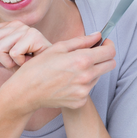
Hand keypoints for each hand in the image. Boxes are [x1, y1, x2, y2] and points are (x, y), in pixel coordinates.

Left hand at [0, 20, 51, 70]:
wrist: (49, 73)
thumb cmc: (27, 66)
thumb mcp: (4, 61)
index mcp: (6, 28)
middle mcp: (15, 25)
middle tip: (8, 64)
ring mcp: (25, 29)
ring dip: (7, 63)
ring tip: (20, 63)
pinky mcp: (34, 36)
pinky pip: (13, 54)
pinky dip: (19, 63)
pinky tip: (28, 62)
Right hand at [1, 32, 115, 112]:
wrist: (26, 92)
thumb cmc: (38, 67)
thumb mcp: (58, 48)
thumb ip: (81, 41)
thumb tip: (98, 35)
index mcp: (82, 60)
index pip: (110, 52)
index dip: (108, 45)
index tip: (103, 43)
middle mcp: (86, 77)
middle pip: (110, 65)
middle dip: (104, 57)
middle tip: (91, 54)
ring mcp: (84, 91)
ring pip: (98, 76)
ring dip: (91, 70)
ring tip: (71, 70)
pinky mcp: (79, 101)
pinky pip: (88, 89)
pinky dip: (82, 84)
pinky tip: (67, 82)